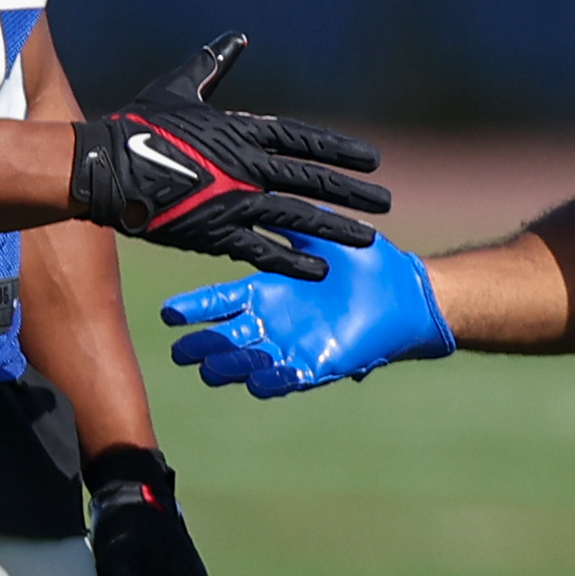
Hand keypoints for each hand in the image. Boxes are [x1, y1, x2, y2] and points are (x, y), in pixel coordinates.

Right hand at [69, 33, 387, 279]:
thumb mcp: (180, 86)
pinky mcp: (215, 232)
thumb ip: (213, 66)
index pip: (303, 139)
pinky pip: (263, 249)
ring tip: (369, 240)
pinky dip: (293, 260)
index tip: (372, 158)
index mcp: (240, 130)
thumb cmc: (137, 123)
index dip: (338, 148)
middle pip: (312, 178)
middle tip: (385, 201)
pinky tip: (321, 269)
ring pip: (298, 216)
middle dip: (351, 191)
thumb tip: (237, 38)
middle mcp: (246, 165)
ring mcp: (233, 200)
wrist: (103, 166)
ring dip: (336, 228)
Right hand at [161, 230, 455, 395]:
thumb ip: (291, 224)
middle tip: (180, 354)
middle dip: (203, 346)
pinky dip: (273, 381)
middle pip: (227, 338)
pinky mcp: (318, 365)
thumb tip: (259, 194)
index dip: (196, 307)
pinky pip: (289, 379)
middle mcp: (274, 322)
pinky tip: (258, 381)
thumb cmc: (365, 261)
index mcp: (268, 290)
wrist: (406, 292)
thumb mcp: (321, 238)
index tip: (168, 314)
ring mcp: (292, 346)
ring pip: (250, 363)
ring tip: (210, 371)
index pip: (222, 300)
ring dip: (230, 368)